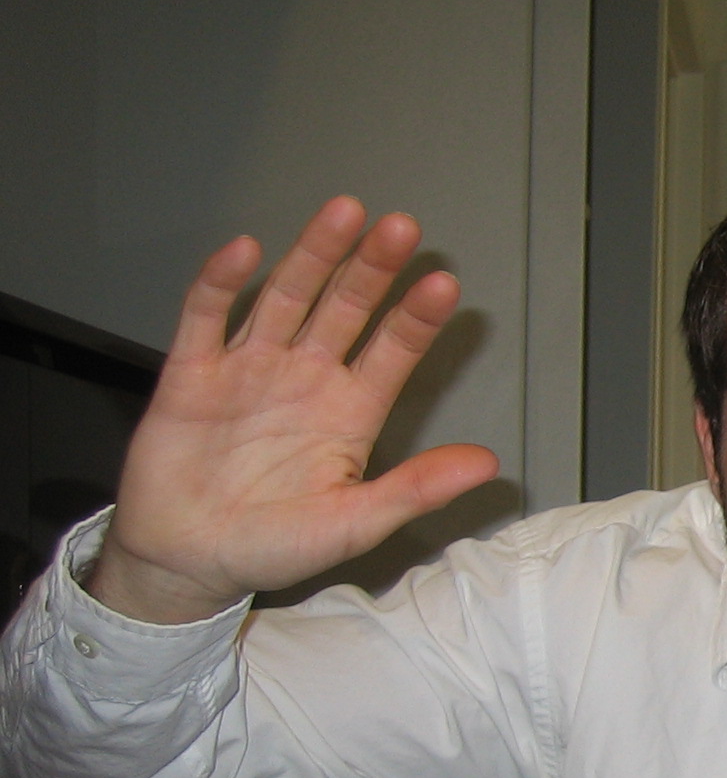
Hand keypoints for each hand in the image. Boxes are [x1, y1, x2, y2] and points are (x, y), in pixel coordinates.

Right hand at [88, 197, 498, 622]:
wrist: (188, 563)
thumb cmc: (274, 545)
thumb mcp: (355, 523)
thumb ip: (417, 488)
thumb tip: (487, 465)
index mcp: (350, 411)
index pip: (394, 352)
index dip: (416, 318)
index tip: (444, 285)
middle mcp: (305, 378)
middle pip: (345, 309)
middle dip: (371, 269)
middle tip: (400, 228)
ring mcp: (249, 369)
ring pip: (286, 298)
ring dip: (313, 256)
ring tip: (344, 214)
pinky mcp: (191, 374)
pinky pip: (206, 317)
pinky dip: (222, 283)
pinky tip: (246, 251)